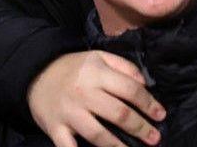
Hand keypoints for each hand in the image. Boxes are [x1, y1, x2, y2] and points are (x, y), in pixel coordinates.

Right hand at [27, 51, 165, 146]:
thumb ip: (124, 66)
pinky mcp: (55, 129)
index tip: (160, 115)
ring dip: (118, 146)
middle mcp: (84, 94)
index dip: (148, 104)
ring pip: (97, 134)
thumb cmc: (74, 67)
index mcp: (97, 74)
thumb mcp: (99, 57)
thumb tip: (145, 83)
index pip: (130, 90)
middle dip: (140, 127)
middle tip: (155, 138)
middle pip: (119, 114)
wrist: (36, 73)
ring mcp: (69, 113)